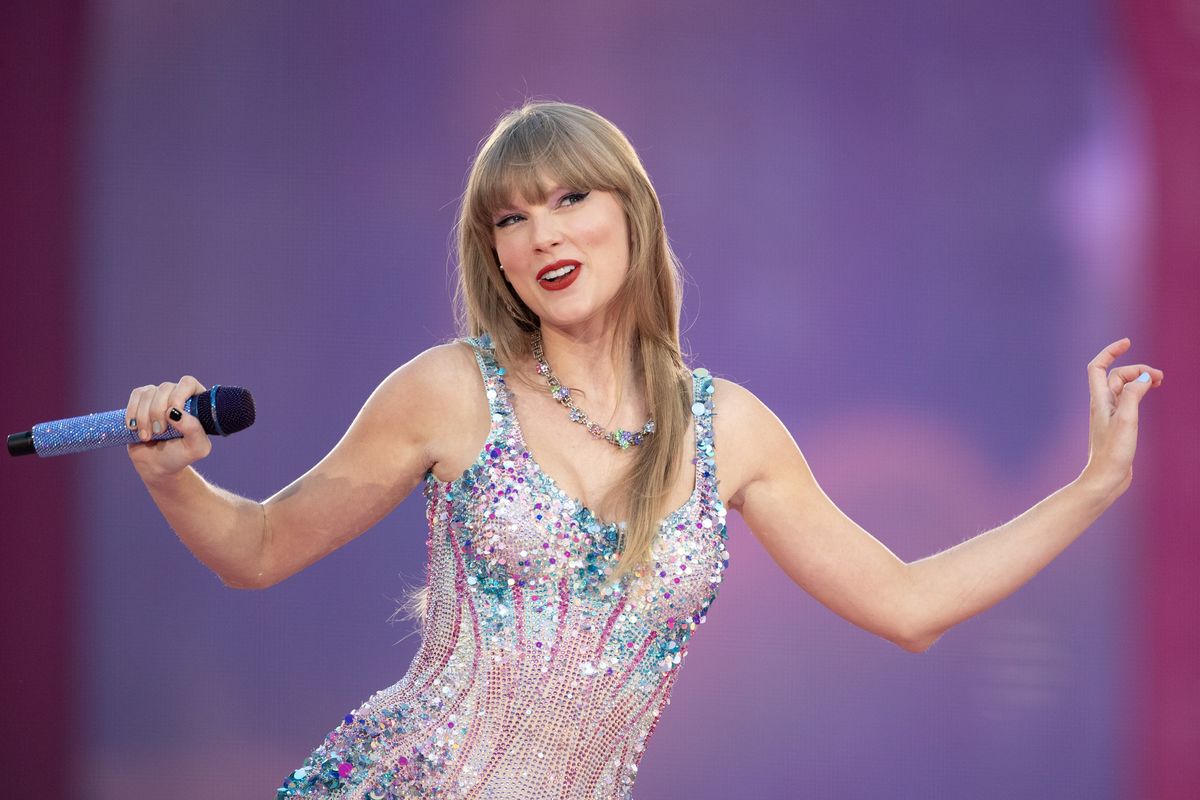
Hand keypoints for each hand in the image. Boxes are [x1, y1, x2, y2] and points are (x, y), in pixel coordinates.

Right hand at [125, 375, 212, 480]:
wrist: (158, 464)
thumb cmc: (181, 455)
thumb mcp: (196, 448)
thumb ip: (194, 430)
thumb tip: (174, 411)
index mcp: (197, 402)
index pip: (188, 383)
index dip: (178, 395)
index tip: (172, 416)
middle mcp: (178, 395)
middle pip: (165, 388)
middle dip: (158, 412)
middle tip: (159, 432)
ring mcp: (159, 397)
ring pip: (148, 393)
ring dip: (144, 417)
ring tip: (147, 436)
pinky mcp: (142, 401)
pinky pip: (135, 396)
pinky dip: (132, 413)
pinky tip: (134, 428)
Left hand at [1081, 338, 1162, 499]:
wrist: (1105, 479)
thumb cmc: (1113, 452)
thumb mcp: (1127, 420)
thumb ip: (1134, 396)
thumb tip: (1143, 378)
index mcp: (1099, 401)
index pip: (1098, 367)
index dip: (1110, 351)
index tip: (1128, 342)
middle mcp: (1102, 405)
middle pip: (1117, 376)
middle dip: (1137, 369)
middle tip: (1160, 376)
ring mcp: (1110, 415)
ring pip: (1123, 388)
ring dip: (1140, 380)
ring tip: (1160, 381)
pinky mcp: (1118, 426)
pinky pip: (1128, 401)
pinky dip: (1139, 393)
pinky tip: (1149, 394)